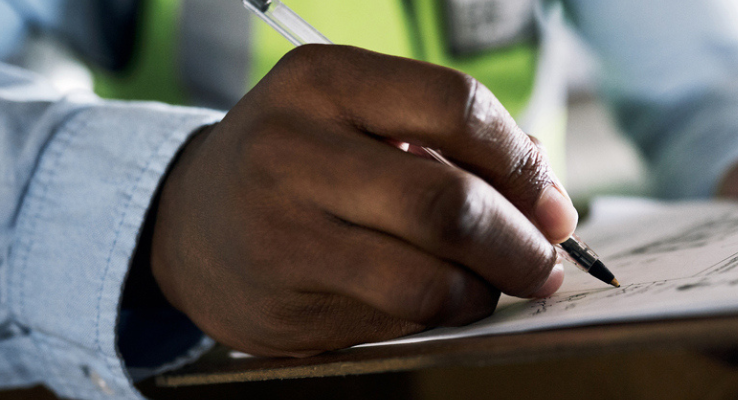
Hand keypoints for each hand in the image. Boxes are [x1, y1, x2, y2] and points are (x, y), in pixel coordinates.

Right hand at [148, 45, 573, 356]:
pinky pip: (396, 317)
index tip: (550, 201)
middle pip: (449, 203)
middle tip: (545, 262)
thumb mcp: (358, 116)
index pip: (458, 105)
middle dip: (520, 243)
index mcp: (325, 80)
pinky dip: (440, 313)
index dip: (522, 162)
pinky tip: (440, 299)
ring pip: (427, 277)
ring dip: (485, 290)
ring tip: (493, 285)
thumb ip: (451, 141)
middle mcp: (294, 149)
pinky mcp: (283, 301)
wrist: (187, 220)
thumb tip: (548, 199)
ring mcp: (282, 230)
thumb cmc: (301, 162)